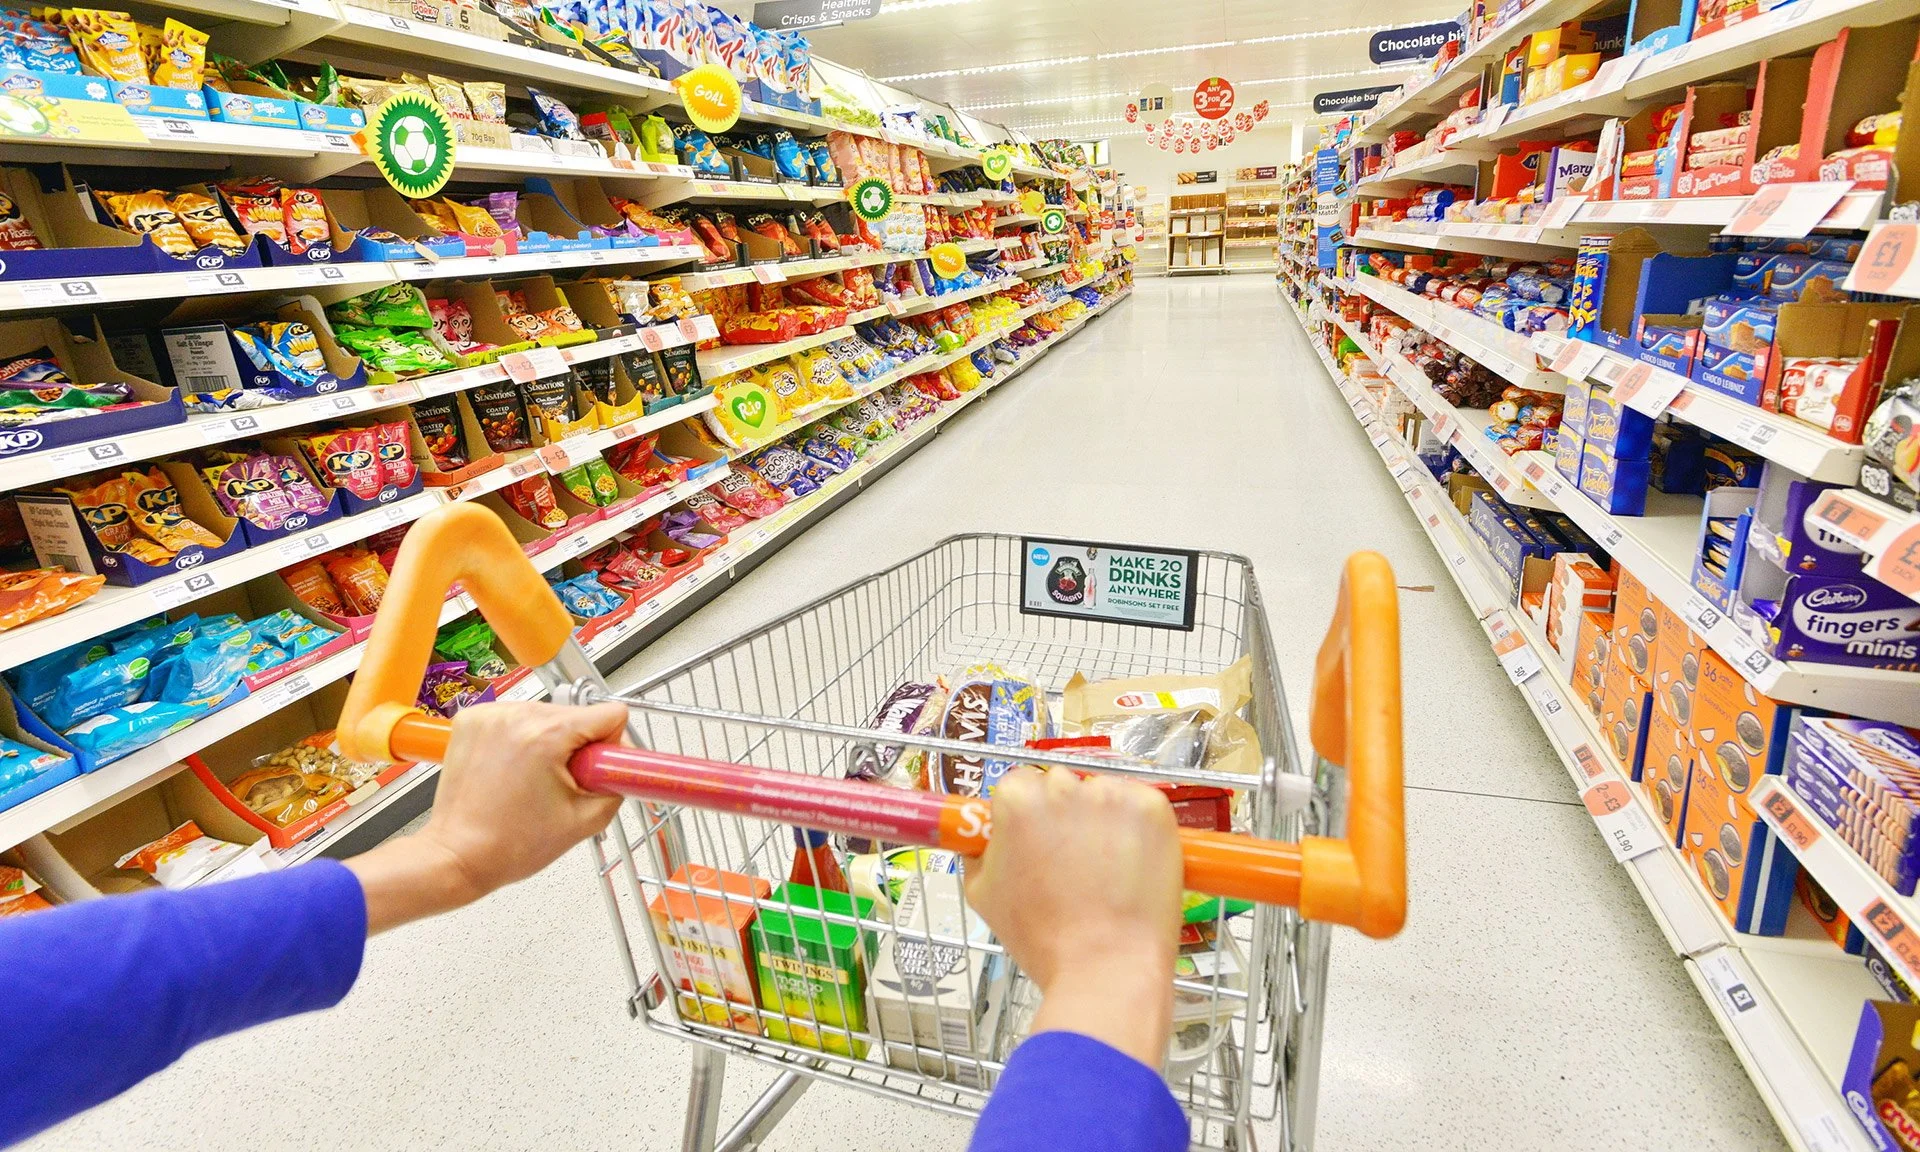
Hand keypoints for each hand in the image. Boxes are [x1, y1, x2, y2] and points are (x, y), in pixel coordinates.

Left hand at [348, 701, 626, 933]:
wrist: (457, 856)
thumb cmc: (509, 846)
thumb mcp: (584, 821)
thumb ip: (617, 786)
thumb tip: (624, 767)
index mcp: (547, 736)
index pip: (610, 714)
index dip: (613, 745)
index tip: (598, 770)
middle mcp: (517, 716)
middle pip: (576, 715)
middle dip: (578, 748)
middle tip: (562, 786)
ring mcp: (490, 715)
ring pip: (546, 715)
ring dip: (549, 743)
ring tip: (532, 781)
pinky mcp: (471, 720)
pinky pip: (515, 718)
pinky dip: (520, 739)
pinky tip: (512, 770)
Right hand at [963, 767, 1181, 1065]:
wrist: (1107, 969)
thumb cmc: (1043, 939)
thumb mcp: (983, 896)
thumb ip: (982, 853)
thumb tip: (990, 837)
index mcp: (1017, 801)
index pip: (1019, 784)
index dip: (1029, 814)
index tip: (1039, 840)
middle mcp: (1064, 786)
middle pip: (1062, 785)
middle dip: (1066, 814)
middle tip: (1074, 860)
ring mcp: (1113, 795)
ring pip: (1103, 794)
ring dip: (1103, 818)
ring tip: (1108, 869)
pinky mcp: (1153, 808)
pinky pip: (1140, 805)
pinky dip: (1139, 827)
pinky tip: (1134, 864)